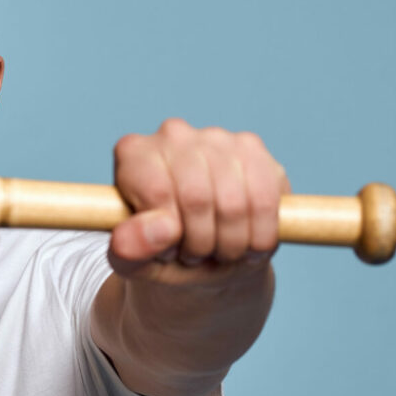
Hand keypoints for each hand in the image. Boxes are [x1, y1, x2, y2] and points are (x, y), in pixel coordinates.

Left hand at [109, 118, 290, 284]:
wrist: (204, 255)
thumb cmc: (160, 252)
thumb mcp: (133, 261)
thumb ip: (130, 248)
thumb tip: (163, 228)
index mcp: (133, 153)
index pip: (157, 192)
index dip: (168, 235)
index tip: (168, 251)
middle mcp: (173, 134)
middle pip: (197, 197)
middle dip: (200, 243)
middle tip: (195, 256)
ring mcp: (217, 137)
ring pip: (234, 203)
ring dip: (231, 244)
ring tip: (218, 252)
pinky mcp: (255, 149)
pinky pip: (266, 200)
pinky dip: (260, 238)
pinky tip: (247, 246)